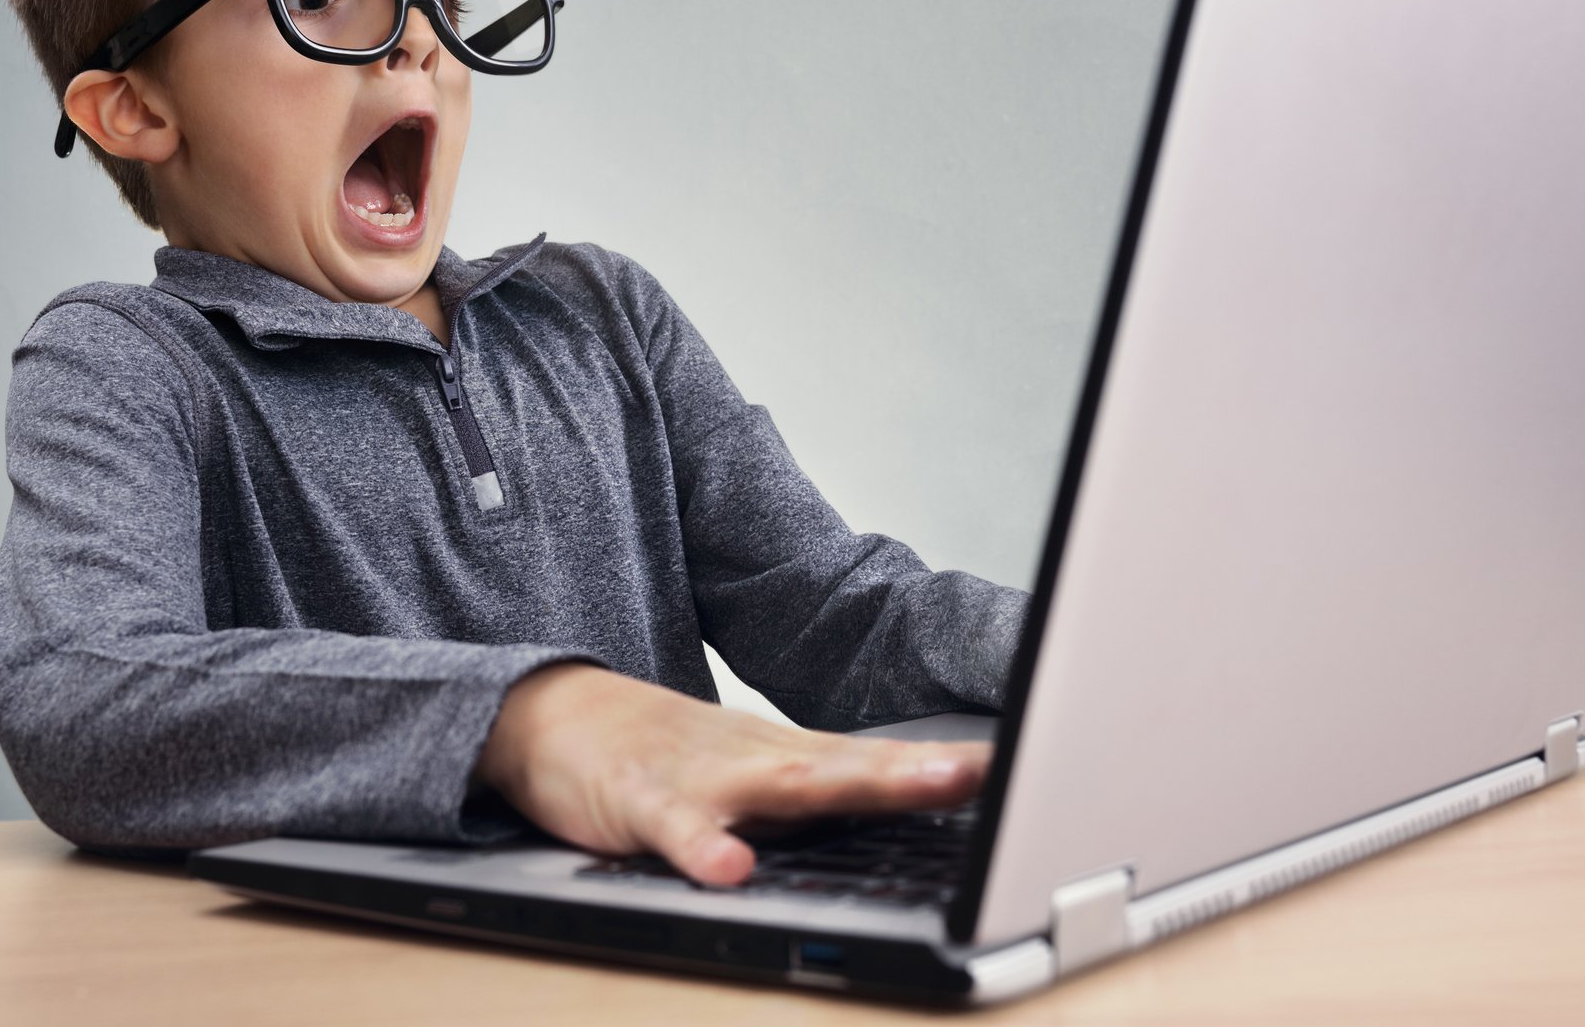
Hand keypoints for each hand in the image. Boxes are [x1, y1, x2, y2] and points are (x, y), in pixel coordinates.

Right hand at [473, 662, 990, 886]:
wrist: (552, 711)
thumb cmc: (664, 753)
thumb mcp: (752, 772)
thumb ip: (822, 794)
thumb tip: (913, 809)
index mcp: (789, 757)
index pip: (883, 761)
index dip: (952, 769)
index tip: (1032, 769)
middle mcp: (758, 758)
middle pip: (850, 766)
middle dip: (922, 772)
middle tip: (992, 771)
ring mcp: (702, 777)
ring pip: (781, 785)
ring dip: (848, 788)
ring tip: (914, 788)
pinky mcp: (640, 802)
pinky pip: (677, 829)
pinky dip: (704, 849)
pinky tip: (732, 871)